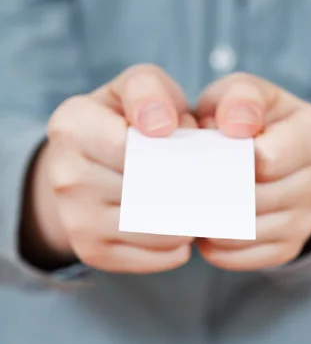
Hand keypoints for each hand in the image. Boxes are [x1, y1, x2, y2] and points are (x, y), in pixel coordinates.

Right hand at [22, 65, 195, 272]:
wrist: (92, 158)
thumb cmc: (126, 114)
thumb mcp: (138, 85)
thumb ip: (149, 91)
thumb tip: (161, 127)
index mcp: (71, 125)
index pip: (130, 147)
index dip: (172, 147)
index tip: (191, 138)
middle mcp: (64, 175)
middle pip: (147, 189)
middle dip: (190, 182)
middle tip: (213, 175)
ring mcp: (74, 219)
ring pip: (154, 227)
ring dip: (191, 216)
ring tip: (204, 196)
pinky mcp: (91, 251)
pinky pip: (149, 257)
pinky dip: (179, 244)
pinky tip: (187, 223)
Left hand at [195, 73, 310, 270]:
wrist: (269, 147)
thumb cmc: (249, 114)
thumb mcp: (244, 91)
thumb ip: (239, 97)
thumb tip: (235, 126)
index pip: (268, 158)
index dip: (231, 156)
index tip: (210, 146)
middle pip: (256, 198)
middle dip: (216, 190)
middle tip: (186, 181)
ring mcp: (309, 217)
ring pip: (249, 232)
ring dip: (212, 221)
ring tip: (191, 201)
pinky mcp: (291, 245)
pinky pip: (248, 258)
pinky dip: (218, 247)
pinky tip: (204, 225)